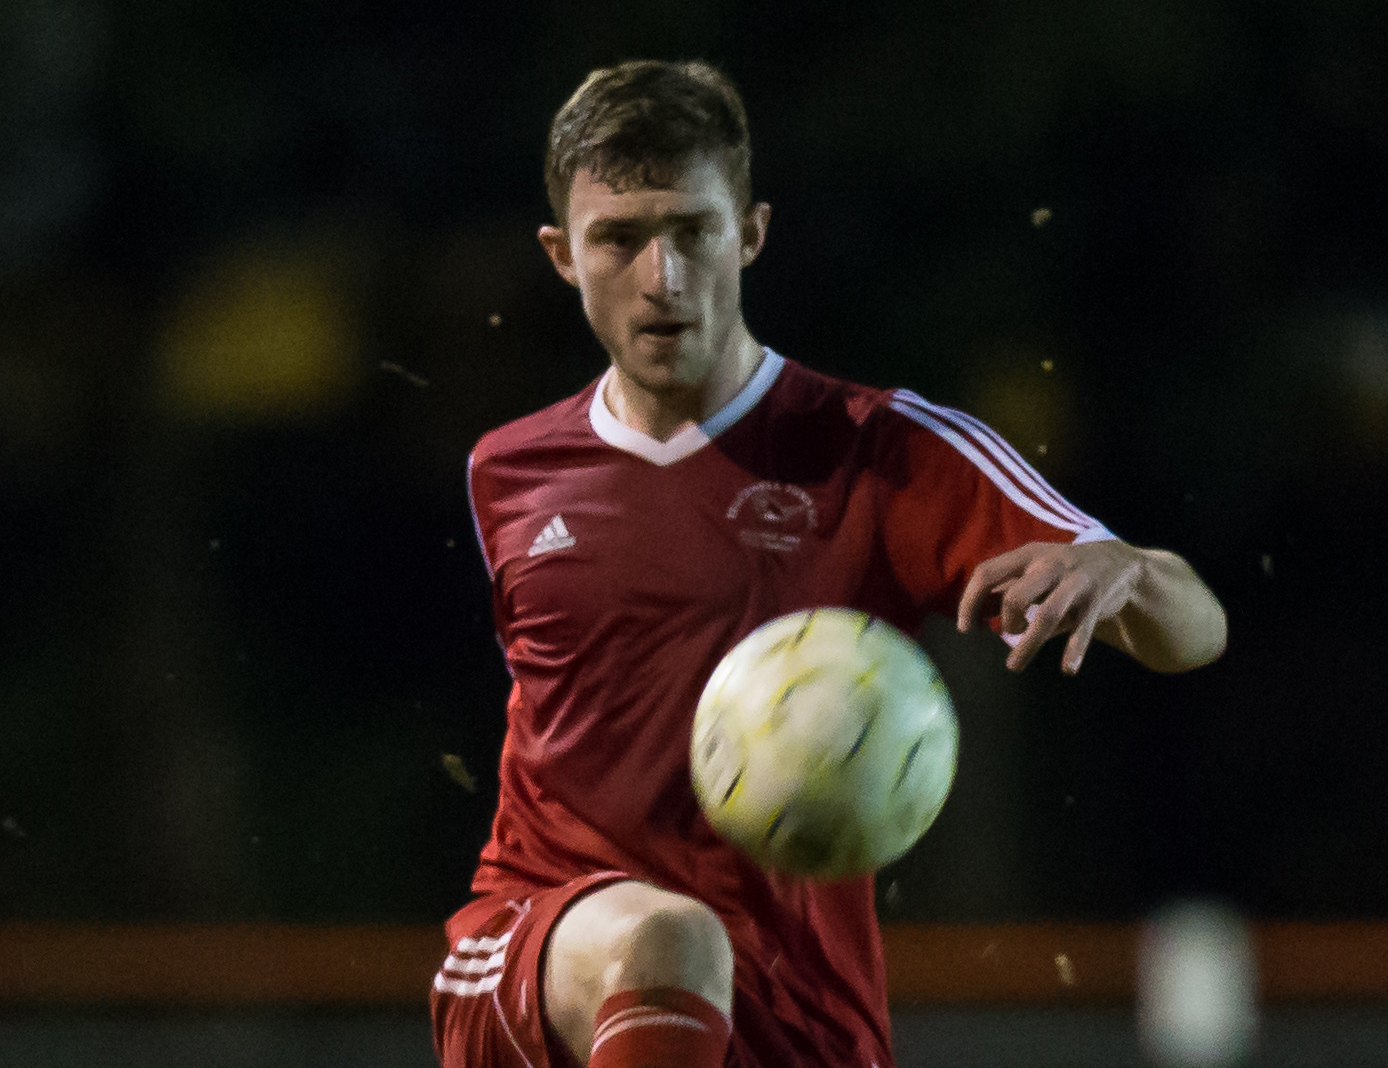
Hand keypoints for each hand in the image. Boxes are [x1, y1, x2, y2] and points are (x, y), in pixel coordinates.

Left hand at [956, 540, 1142, 673]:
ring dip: (1028, 644)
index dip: (970, 602)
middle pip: (1016, 595)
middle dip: (1007, 621)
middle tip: (1007, 632)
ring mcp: (1074, 582)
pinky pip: (1082, 629)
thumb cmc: (1062, 571)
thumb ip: (1002, 589)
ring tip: (1014, 666)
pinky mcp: (1095, 601)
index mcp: (1026, 556)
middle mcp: (1048, 565)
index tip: (965, 628)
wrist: (1117, 561)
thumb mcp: (1031, 572)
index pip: (987, 573)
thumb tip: (972, 613)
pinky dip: (1074, 649)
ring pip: (1047, 615)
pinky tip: (1068, 669)